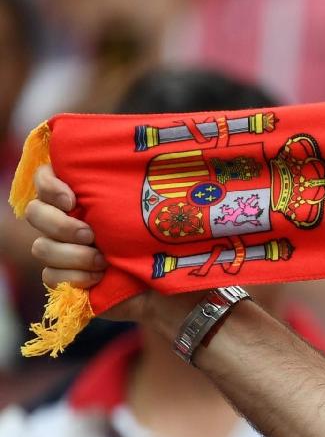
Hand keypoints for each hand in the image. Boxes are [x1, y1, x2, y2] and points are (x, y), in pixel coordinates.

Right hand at [22, 165, 194, 331]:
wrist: (176, 285)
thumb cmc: (170, 241)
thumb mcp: (157, 209)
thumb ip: (132, 185)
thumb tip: (133, 151)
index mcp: (84, 197)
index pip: (45, 178)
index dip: (48, 185)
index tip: (72, 199)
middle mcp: (68, 221)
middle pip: (35, 212)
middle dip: (59, 224)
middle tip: (90, 234)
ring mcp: (64, 251)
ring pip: (41, 247)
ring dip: (71, 254)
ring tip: (103, 260)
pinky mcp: (66, 279)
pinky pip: (50, 276)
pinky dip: (74, 277)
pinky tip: (100, 278)